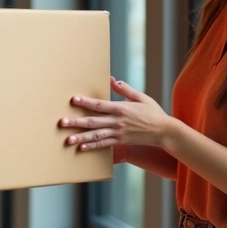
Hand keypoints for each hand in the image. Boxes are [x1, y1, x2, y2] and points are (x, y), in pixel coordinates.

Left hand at [59, 77, 175, 151]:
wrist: (164, 131)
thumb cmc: (153, 112)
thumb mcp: (140, 97)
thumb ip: (125, 89)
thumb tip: (112, 80)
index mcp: (121, 108)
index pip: (99, 105)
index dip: (85, 102)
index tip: (73, 100)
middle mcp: (118, 121)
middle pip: (93, 121)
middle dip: (76, 122)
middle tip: (62, 122)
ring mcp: (119, 133)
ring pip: (96, 135)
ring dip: (81, 137)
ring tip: (68, 139)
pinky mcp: (121, 141)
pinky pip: (104, 145)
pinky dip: (92, 147)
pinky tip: (81, 148)